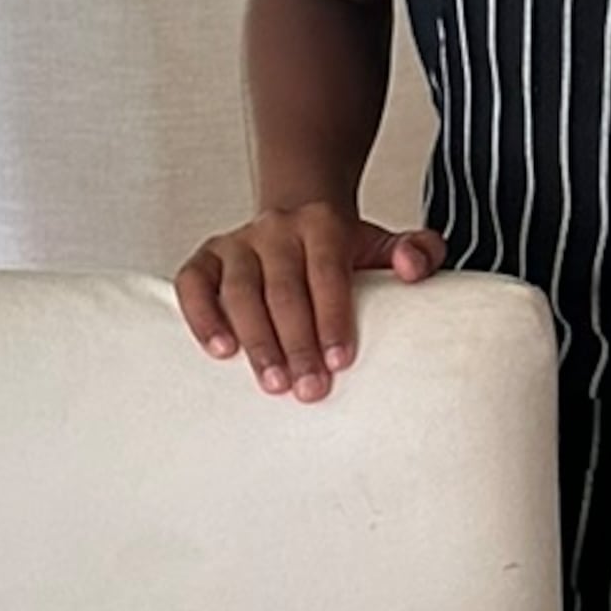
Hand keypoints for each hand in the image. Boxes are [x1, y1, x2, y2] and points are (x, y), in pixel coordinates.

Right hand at [177, 204, 439, 399]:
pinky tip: (220, 350)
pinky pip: (193, 284)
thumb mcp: (386, 244)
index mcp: (322, 224)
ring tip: (272, 382)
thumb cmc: (342, 251)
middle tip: (309, 389)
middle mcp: (276, 228)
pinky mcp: (206, 258)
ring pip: (240, 291)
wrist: (298, 221)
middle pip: (283, 288)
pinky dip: (202, 316)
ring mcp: (237, 242)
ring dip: (256, 340)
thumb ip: (417, 251)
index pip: (326, 272)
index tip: (341, 361)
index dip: (332, 317)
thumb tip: (413, 267)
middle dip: (296, 343)